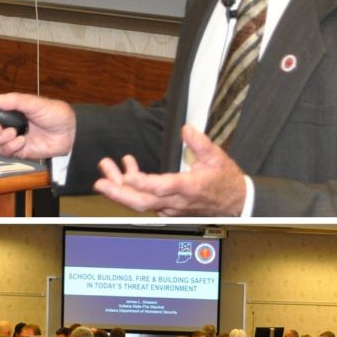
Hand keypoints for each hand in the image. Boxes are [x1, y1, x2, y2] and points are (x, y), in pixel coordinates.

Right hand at [0, 92, 76, 160]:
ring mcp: (11, 138)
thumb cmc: (56, 114)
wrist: (71, 133)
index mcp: (8, 110)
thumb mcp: (35, 103)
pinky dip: (10, 147)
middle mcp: (6, 124)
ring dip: (0, 139)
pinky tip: (22, 141)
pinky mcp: (18, 151)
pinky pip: (4, 152)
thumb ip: (15, 101)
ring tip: (15, 133)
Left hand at [93, 126, 246, 215]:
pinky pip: (145, 200)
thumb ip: (200, 143)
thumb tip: (186, 128)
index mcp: (189, 188)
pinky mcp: (168, 208)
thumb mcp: (218, 157)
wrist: (236, 203)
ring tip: (106, 168)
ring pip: (141, 202)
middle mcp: (176, 201)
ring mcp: (171, 207)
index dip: (143, 183)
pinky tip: (125, 171)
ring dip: (120, 187)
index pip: (163, 187)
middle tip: (100, 183)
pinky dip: (131, 189)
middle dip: (119, 194)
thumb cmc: (226, 180)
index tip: (128, 176)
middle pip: (143, 202)